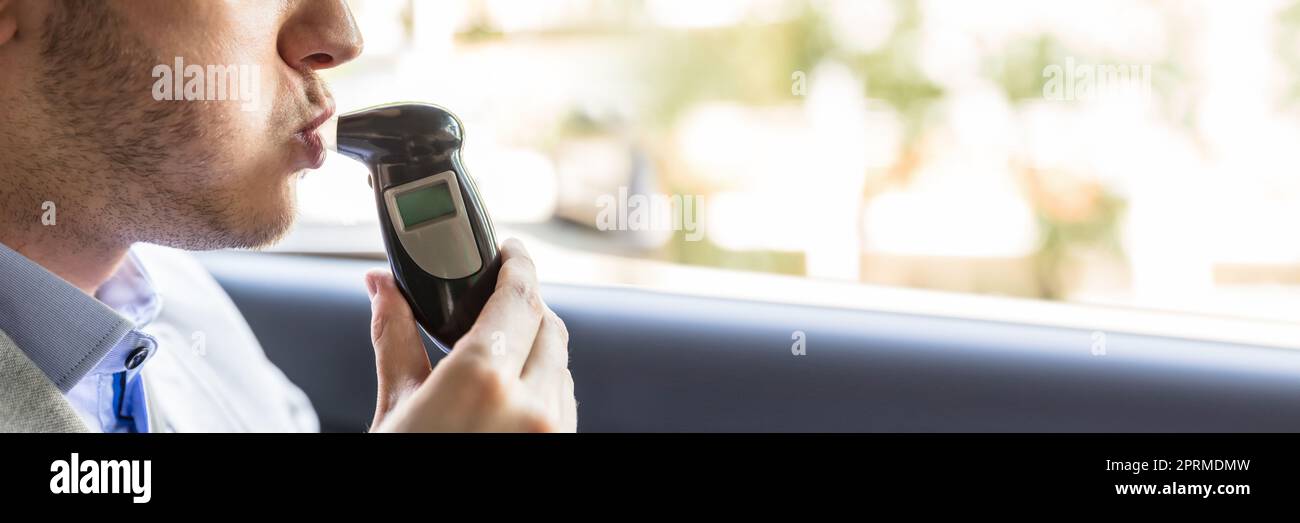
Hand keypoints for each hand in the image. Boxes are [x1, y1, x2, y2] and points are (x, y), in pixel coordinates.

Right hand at [364, 239, 575, 431]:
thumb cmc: (400, 466)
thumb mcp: (395, 406)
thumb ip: (396, 340)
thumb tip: (381, 287)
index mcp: (482, 381)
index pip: (519, 297)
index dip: (519, 265)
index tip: (511, 251)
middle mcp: (531, 405)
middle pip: (548, 326)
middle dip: (524, 308)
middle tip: (494, 303)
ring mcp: (555, 431)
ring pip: (562, 366)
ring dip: (535, 350)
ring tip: (496, 359)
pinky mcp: (563, 447)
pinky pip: (564, 402)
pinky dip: (543, 387)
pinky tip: (509, 398)